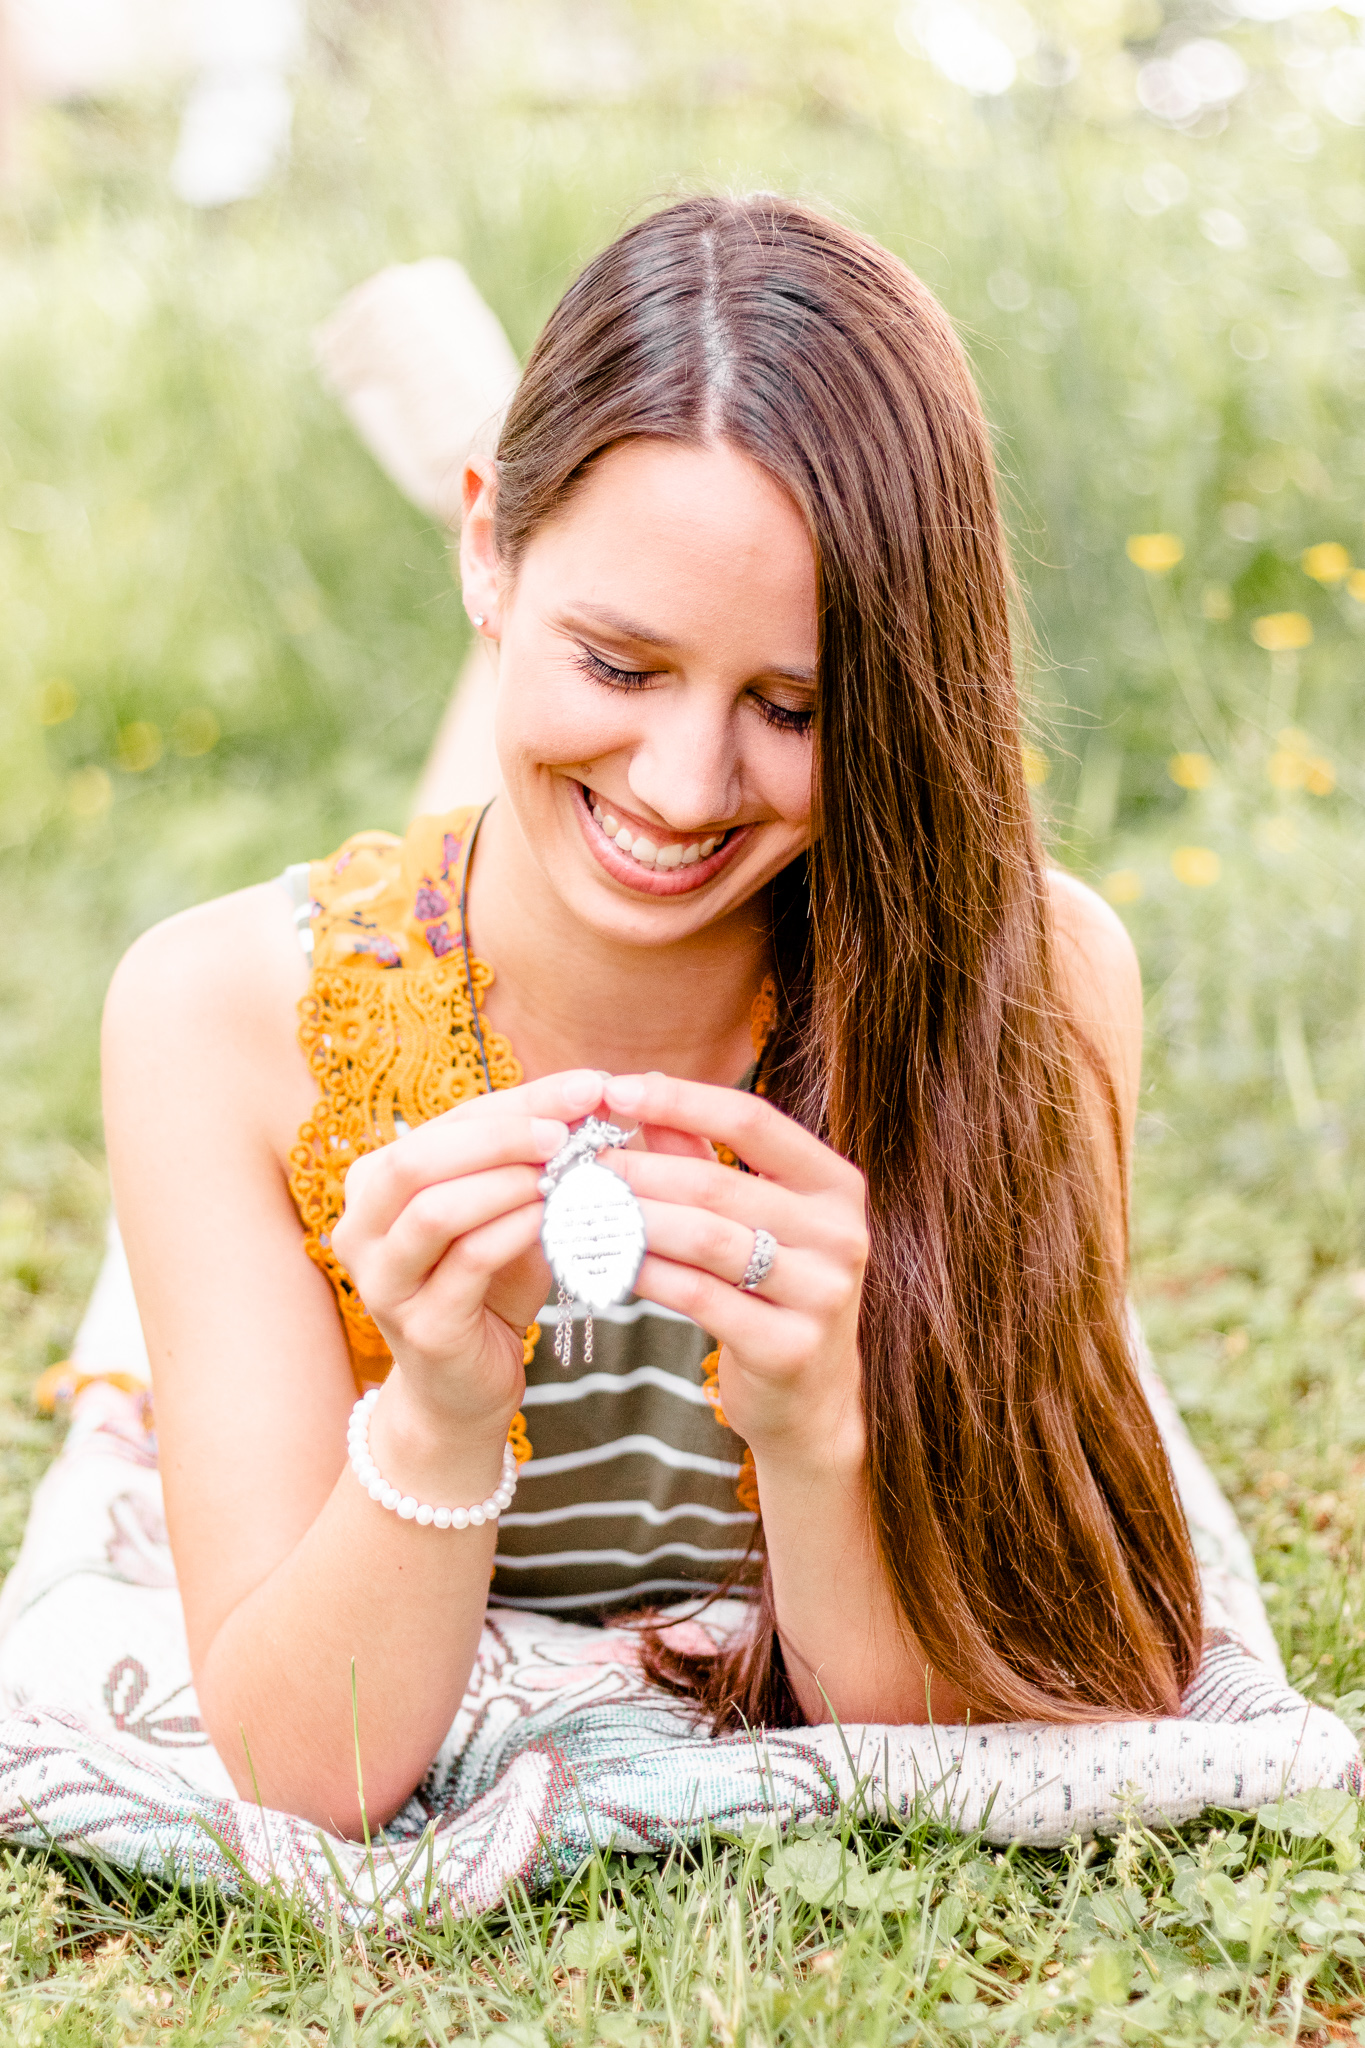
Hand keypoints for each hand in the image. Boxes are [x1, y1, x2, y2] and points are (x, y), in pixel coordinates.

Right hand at [332, 1069, 605, 1442]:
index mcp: (374, 1185)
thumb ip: (527, 1159)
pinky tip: (555, 1218)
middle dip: (502, 1134)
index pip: (448, 1123)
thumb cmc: (488, 1287)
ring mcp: (382, 1282)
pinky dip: (516, 1231)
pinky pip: (467, 1263)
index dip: (520, 1099)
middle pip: (419, 1157)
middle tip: (569, 1128)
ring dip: (507, 1183)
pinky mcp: (420, 1327)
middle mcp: (360, 1229)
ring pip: (435, 1210)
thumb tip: (593, 1098)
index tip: (590, 1084)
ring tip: (565, 1173)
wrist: (464, 1388)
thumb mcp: (504, 1211)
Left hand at [601, 1073, 868, 1473]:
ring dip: (631, 1221)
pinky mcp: (788, 1347)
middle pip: (718, 1184)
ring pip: (704, 1240)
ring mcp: (822, 1294)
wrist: (810, 1400)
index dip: (681, 1100)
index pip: (753, 1120)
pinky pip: (698, 1297)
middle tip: (574, 1165)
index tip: (616, 1089)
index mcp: (835, 1186)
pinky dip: (643, 1274)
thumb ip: (699, 1154)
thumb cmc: (770, 1290)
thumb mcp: (749, 1217)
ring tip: (577, 1211)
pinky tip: (603, 1263)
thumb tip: (636, 1089)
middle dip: (637, 1170)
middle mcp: (841, 1234)